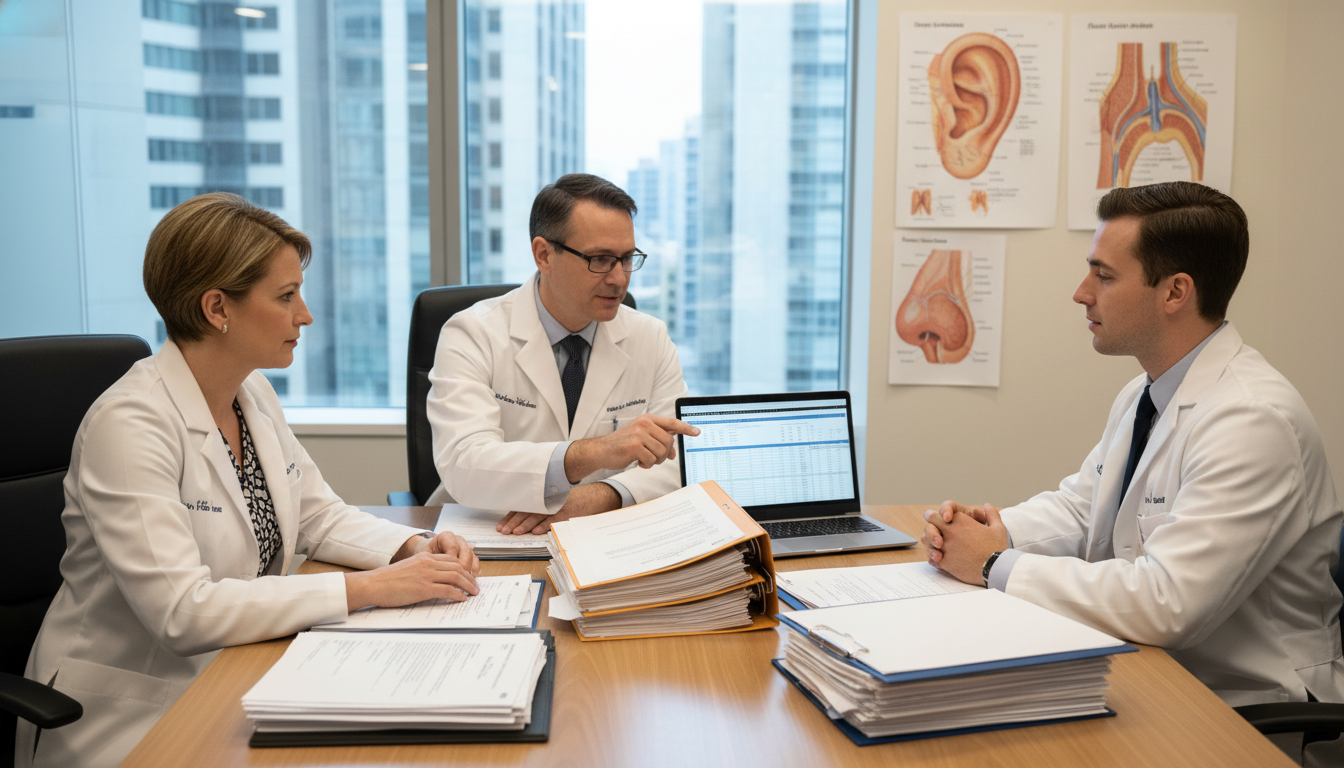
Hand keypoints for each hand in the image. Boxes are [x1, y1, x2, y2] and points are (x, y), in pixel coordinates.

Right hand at [343, 551, 479, 611]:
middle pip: (457, 567)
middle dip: (469, 577)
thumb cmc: (387, 580)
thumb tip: (435, 581)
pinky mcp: (424, 588)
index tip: (469, 575)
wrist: (374, 584)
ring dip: (468, 585)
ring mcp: (427, 575)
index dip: (463, 567)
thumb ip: (422, 570)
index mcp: (424, 557)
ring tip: (474, 592)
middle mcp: (428, 563)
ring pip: (456, 577)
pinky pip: (448, 590)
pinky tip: (462, 598)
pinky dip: (458, 594)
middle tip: (476, 585)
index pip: (451, 559)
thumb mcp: (408, 568)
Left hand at [496, 482, 620, 534]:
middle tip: (503, 531)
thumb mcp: (560, 501)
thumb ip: (545, 508)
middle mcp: (550, 501)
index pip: (525, 506)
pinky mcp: (569, 513)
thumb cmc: (579, 501)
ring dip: (526, 524)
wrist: (600, 496)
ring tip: (515, 532)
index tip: (502, 524)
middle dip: (514, 522)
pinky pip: (554, 520)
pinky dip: (545, 525)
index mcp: (546, 498)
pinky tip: (536, 531)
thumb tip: (529, 521)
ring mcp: (559, 507)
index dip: (512, 516)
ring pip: (538, 516)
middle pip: (528, 511)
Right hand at [564, 414, 700, 481]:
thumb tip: (672, 452)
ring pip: (661, 452)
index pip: (671, 423)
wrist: (601, 450)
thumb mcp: (641, 437)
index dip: (686, 428)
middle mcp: (644, 424)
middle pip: (669, 442)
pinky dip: (647, 465)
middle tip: (655, 458)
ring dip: (656, 460)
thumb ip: (657, 440)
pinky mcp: (634, 446)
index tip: (697, 432)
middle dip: (665, 454)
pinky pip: (651, 460)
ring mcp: (639, 434)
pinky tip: (639, 462)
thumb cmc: (622, 445)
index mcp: (648, 419)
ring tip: (645, 459)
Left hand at [921, 499, 1009, 585]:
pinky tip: (939, 558)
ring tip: (937, 545)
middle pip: (930, 521)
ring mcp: (945, 546)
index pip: (941, 512)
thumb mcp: (998, 528)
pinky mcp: (944, 561)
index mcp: (960, 520)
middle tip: (936, 530)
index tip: (944, 520)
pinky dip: (934, 557)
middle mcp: (950, 531)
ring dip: (929, 540)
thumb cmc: (997, 548)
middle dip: (932, 524)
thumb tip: (987, 505)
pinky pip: (931, 556)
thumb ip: (991, 514)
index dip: (941, 516)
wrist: (996, 569)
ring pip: (926, 539)